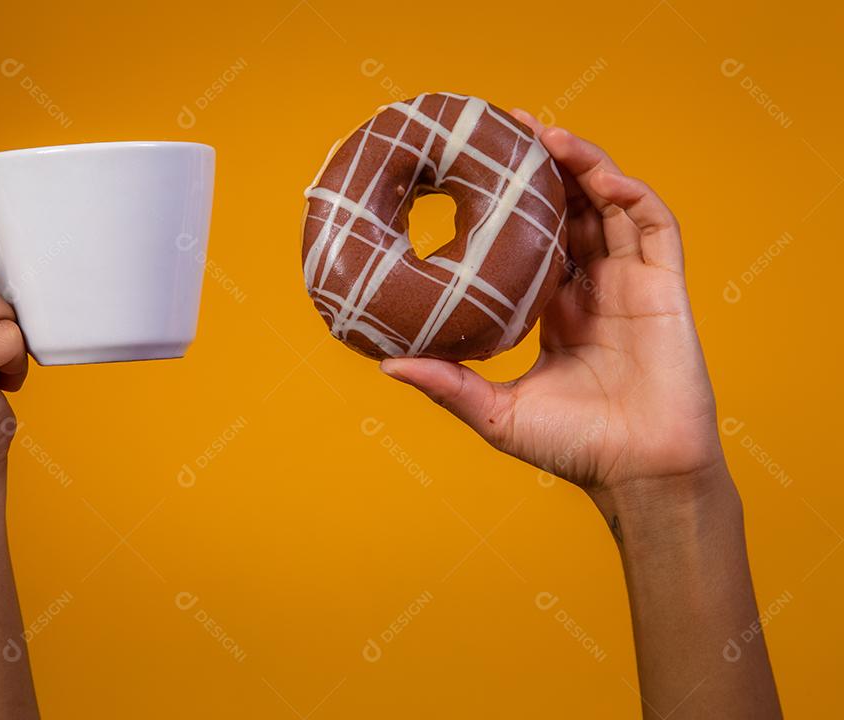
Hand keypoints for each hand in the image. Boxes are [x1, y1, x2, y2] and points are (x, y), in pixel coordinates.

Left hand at [381, 114, 724, 498]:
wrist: (640, 475)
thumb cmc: (574, 450)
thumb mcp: (497, 412)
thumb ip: (448, 385)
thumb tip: (386, 366)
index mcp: (556, 311)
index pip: (534, 239)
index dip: (513, 202)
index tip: (482, 167)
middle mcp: (593, 289)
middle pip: (571, 209)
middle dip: (547, 166)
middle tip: (512, 126)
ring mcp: (631, 284)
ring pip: (610, 206)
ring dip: (585, 166)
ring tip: (549, 135)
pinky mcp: (666, 289)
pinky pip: (654, 227)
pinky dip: (631, 194)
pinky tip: (601, 176)